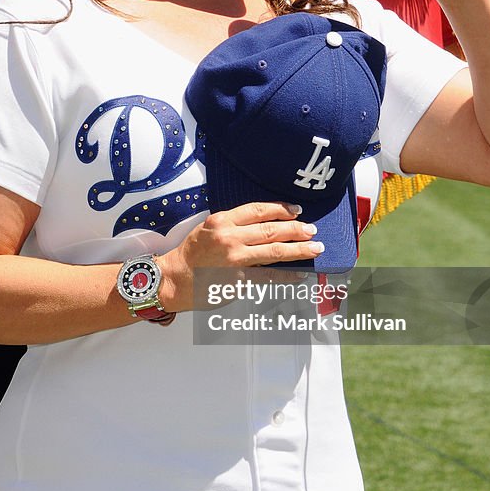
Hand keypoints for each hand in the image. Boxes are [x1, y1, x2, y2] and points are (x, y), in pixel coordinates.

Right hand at [158, 202, 323, 312]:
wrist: (174, 278)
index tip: (297, 211)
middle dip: (296, 229)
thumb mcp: (208, 228)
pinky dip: (286, 276)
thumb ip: (234, 224)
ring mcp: (235, 260)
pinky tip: (300, 274)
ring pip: (274, 252)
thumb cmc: (191, 253)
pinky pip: (268, 277)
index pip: (259, 210)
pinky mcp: (237, 280)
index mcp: (222, 221)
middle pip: (271, 230)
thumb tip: (266, 224)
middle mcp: (230, 238)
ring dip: (299, 249)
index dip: (281, 209)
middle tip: (312, 230)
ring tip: (315, 248)